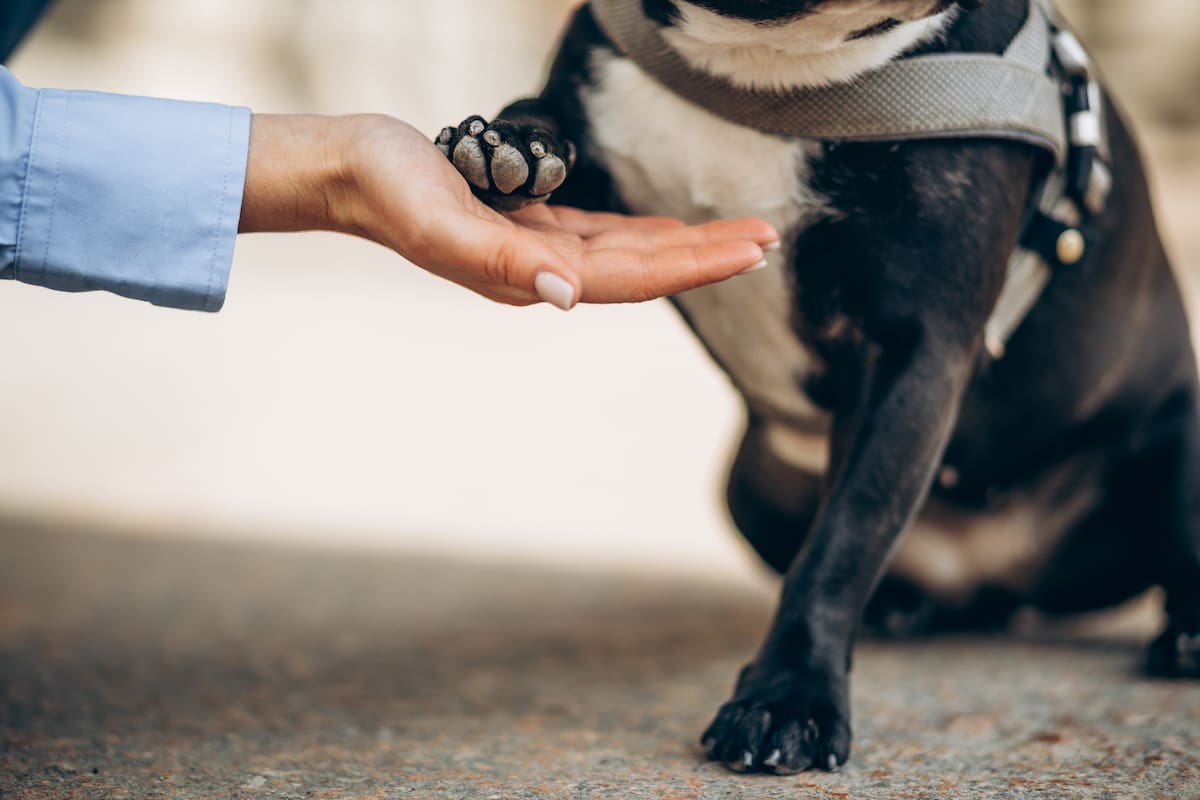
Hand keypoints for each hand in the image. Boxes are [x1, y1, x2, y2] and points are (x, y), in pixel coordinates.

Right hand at [239, 114, 777, 308]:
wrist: (349, 172)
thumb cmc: (388, 189)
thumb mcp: (438, 221)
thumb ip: (501, 261)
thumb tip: (566, 296)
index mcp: (531, 275)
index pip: (633, 276)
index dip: (695, 263)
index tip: (752, 249)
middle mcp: (542, 272)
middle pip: (644, 269)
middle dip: (709, 255)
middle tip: (771, 236)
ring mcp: (537, 252)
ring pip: (630, 254)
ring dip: (686, 246)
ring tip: (740, 236)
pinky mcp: (528, 227)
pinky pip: (601, 236)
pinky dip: (644, 234)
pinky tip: (671, 230)